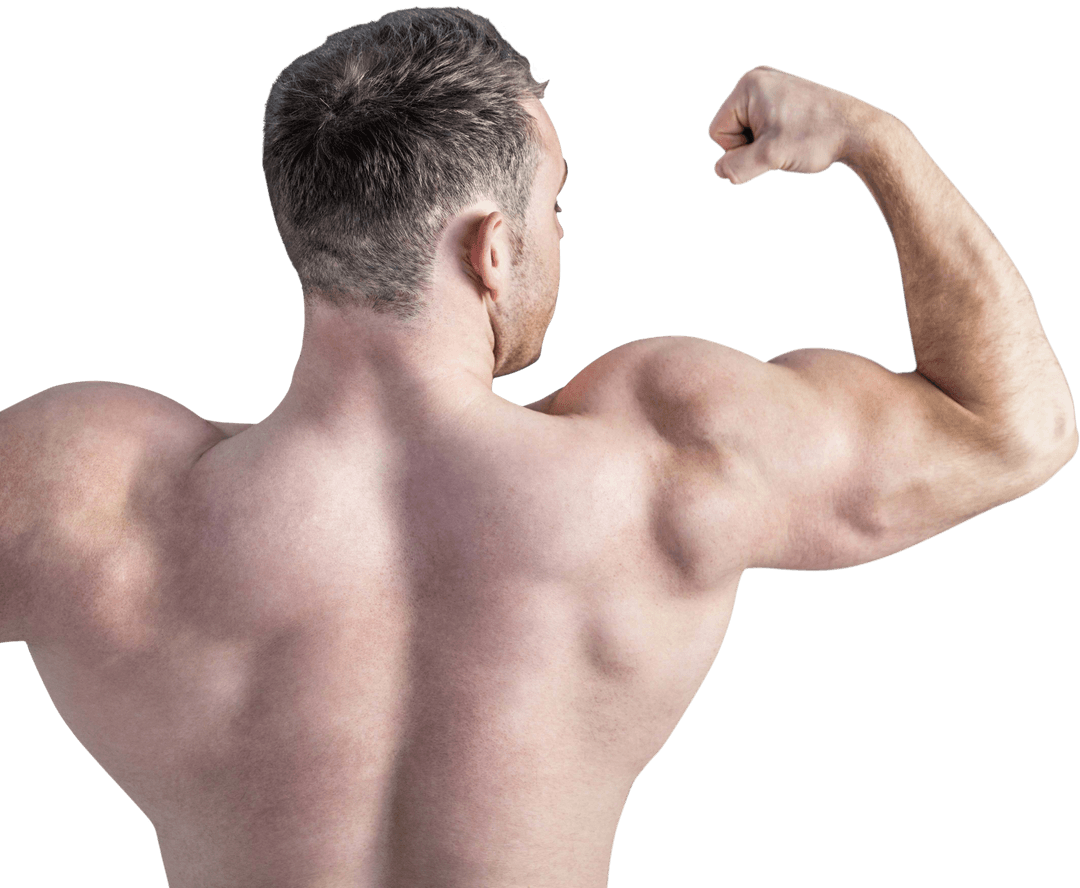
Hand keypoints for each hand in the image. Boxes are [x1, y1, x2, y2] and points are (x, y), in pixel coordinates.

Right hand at [708, 65, 876, 184]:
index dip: (739, 151)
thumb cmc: (816, 139)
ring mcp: (771, 87)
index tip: (771, 146)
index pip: (718, 132)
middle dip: (752, 146)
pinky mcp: (783, 97)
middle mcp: (757, 80)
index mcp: (748, 85)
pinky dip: (774, 139)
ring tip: (792, 139)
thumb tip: (720, 171)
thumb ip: (737, 167)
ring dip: (764, 145)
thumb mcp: (771, 157)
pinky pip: (761, 127)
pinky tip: (796, 135)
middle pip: (730, 130)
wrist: (858, 131)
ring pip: (746, 132)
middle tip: (784, 143)